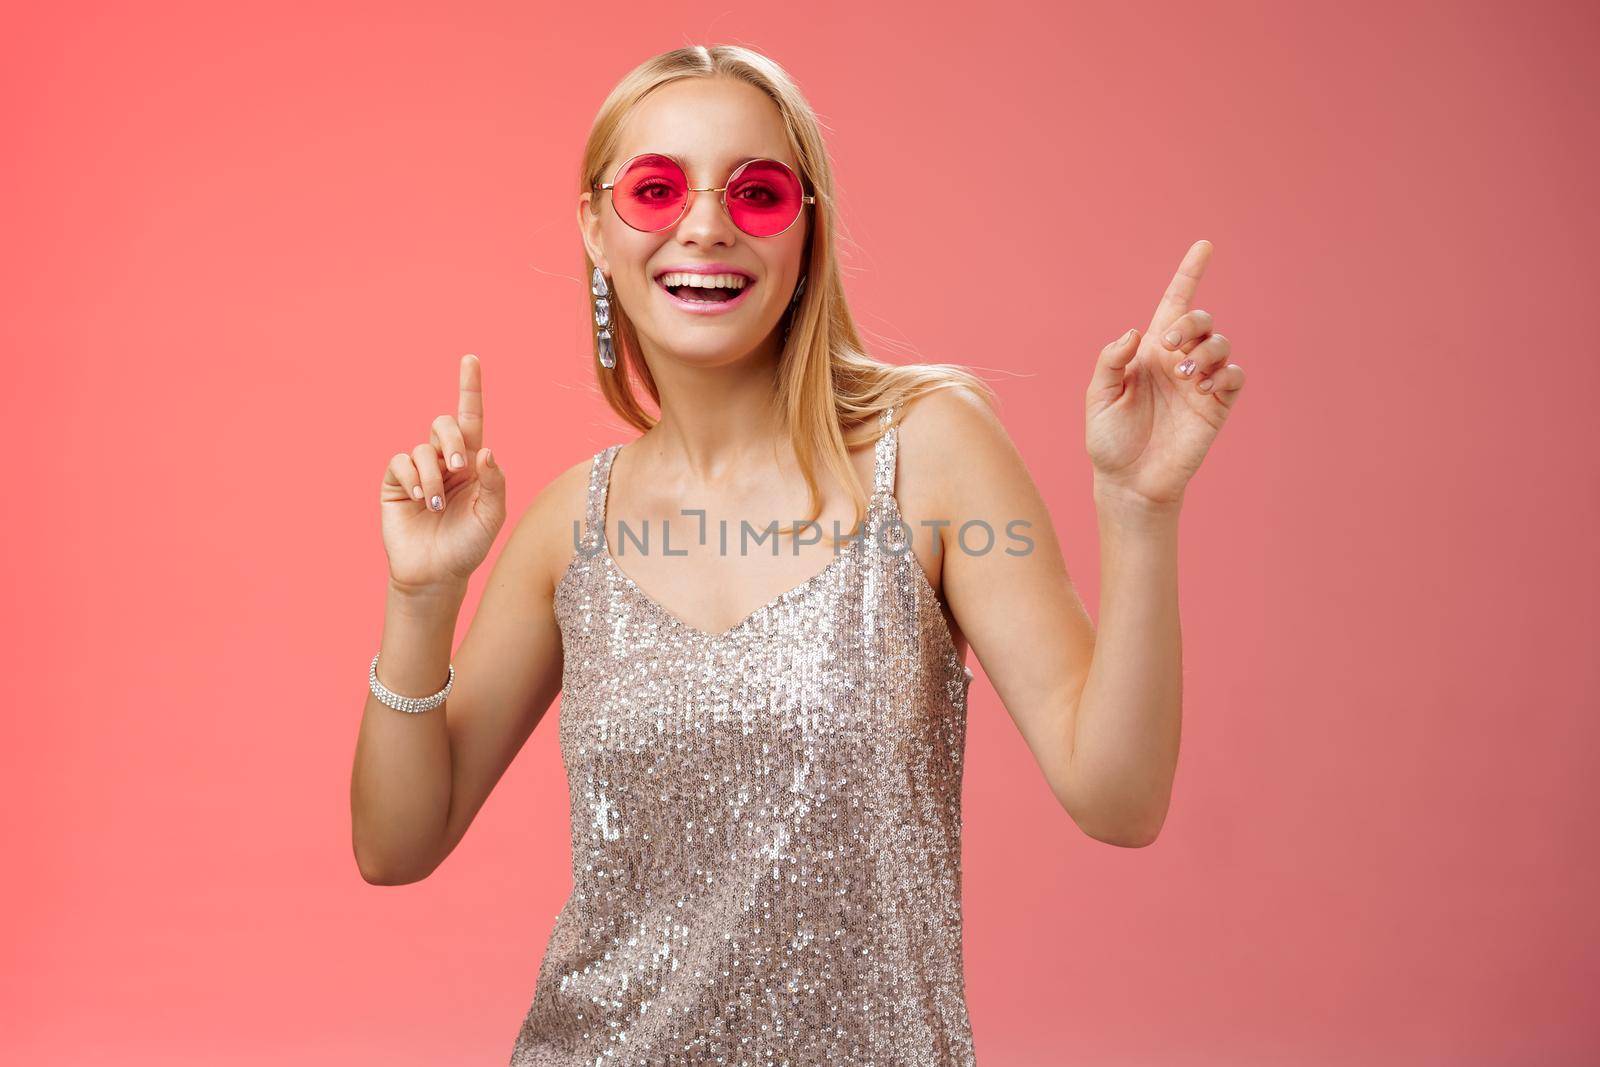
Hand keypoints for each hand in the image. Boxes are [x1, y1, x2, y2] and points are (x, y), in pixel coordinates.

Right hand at [379, 354, 506, 592]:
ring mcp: (419, 470)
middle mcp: (446, 461)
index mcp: (473, 464)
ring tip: (435, 504)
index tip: (470, 359)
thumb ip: (494, 482)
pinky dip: (413, 477)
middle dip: (453, 439)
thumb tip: (486, 449)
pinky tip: (420, 499)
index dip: (470, 388)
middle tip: (459, 466)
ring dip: (433, 475)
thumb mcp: (492, 516)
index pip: (472, 419)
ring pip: (423, 447)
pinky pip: (401, 461)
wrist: (436, 574)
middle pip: (445, 424)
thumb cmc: (468, 546)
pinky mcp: (396, 482)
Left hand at [1085, 240, 1246, 508]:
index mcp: (1148, 353)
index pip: (1173, 305)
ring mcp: (1199, 383)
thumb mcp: (1099, 397)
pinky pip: (1234, 376)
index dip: (1189, 274)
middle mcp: (1177, 362)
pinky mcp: (1215, 407)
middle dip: (1190, 323)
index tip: (1204, 245)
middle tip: (1170, 347)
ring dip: (1205, 351)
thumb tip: (1136, 333)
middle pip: (1200, 320)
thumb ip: (1111, 361)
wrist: (1128, 482)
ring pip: (1220, 344)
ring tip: (1185, 375)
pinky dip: (1226, 372)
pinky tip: (1205, 385)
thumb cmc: (1109, 440)